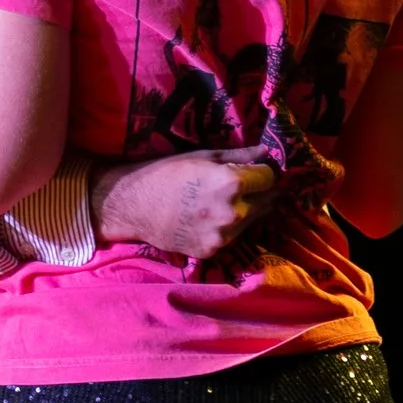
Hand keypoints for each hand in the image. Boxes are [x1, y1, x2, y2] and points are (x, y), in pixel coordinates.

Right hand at [92, 148, 281, 263]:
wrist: (133, 205)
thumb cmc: (165, 172)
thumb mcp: (203, 156)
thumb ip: (239, 156)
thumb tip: (267, 152)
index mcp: (232, 184)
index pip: (269, 178)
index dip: (262, 172)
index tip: (254, 170)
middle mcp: (233, 213)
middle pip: (265, 201)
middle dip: (257, 192)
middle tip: (242, 186)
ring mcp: (223, 236)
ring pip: (251, 221)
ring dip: (245, 211)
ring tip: (221, 201)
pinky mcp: (212, 250)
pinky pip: (232, 237)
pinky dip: (227, 227)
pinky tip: (208, 217)